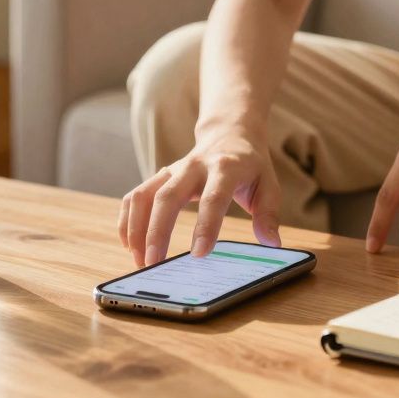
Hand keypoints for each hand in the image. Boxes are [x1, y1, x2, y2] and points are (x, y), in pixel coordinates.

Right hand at [118, 130, 281, 266]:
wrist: (229, 134)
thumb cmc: (250, 165)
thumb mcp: (269, 184)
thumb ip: (269, 213)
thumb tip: (271, 243)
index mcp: (225, 168)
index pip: (213, 197)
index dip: (206, 225)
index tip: (199, 254)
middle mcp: (194, 166)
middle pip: (167, 197)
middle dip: (157, 231)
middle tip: (154, 263)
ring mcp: (173, 170)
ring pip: (144, 195)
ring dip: (136, 229)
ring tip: (140, 260)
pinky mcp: (160, 176)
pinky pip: (134, 196)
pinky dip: (127, 220)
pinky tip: (129, 244)